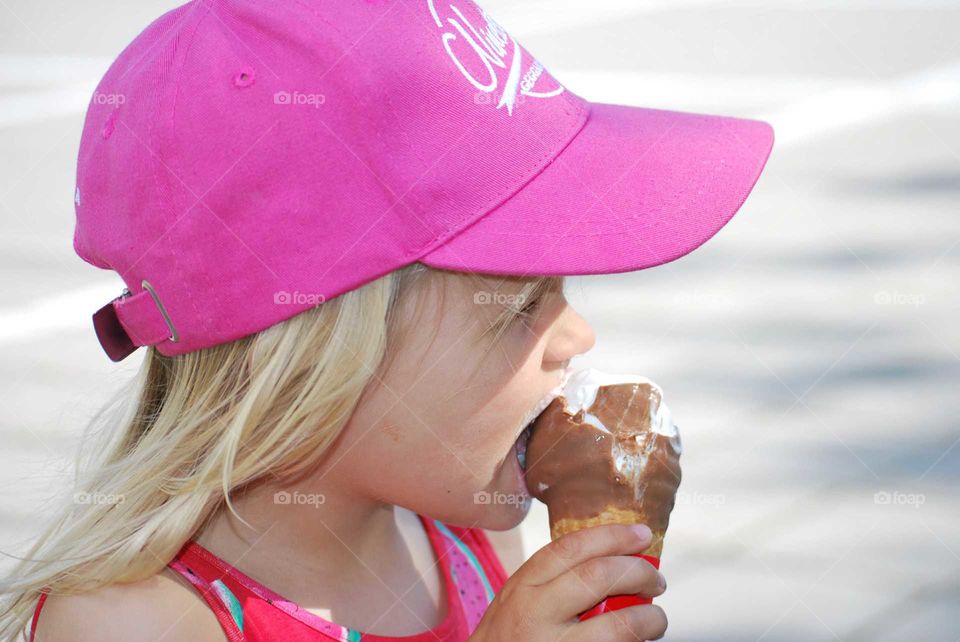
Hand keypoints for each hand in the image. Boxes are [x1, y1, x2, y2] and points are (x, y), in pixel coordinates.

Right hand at [470, 523, 667, 640]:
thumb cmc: (508, 640)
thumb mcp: (517, 602)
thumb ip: (552, 582)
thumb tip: (612, 562)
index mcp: (523, 587)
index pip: (571, 548)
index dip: (612, 536)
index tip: (642, 534)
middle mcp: (535, 614)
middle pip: (599, 577)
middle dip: (639, 573)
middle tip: (656, 580)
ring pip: (619, 626)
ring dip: (649, 619)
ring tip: (655, 619)